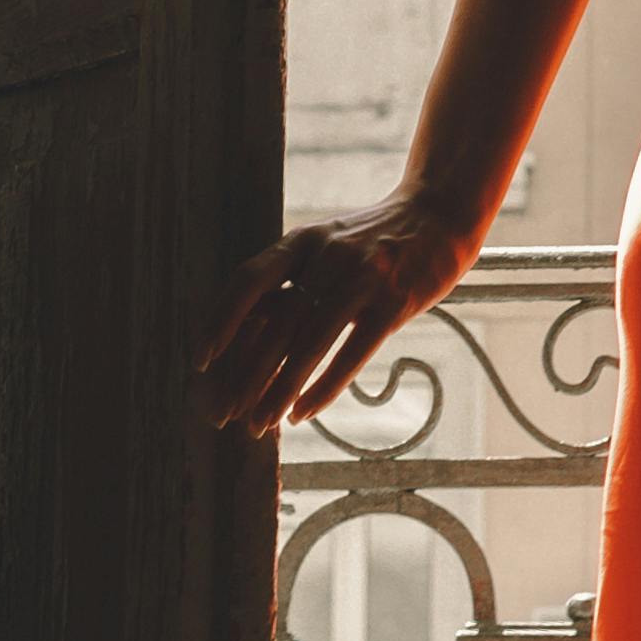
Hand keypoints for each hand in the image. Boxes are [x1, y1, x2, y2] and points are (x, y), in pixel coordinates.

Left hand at [198, 185, 470, 434]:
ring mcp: (363, 278)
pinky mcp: (394, 303)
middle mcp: (328, 256)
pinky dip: (323, 388)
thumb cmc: (372, 240)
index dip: (221, 321)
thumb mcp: (326, 245)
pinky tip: (303, 414)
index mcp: (303, 240)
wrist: (440, 215)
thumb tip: (244, 330)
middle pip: (276, 322)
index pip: (249, 280)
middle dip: (246, 373)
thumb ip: (291, 280)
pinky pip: (352, 353)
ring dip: (280, 390)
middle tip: (225, 413)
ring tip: (260, 425)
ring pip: (310, 343)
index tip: (201, 361)